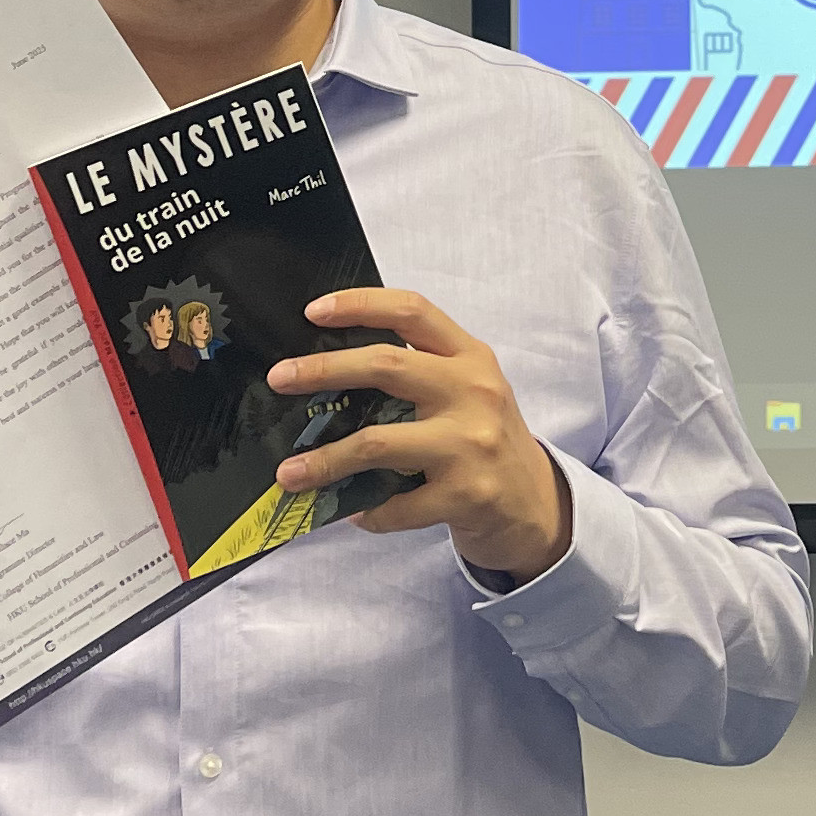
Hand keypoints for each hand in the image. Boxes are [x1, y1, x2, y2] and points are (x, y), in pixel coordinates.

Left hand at [266, 288, 572, 583]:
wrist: (535, 506)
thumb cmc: (486, 441)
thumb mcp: (468, 393)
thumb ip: (421, 374)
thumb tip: (331, 372)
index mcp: (471, 358)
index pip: (413, 312)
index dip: (360, 304)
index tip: (313, 311)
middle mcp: (475, 392)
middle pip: (387, 365)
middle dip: (323, 370)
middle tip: (280, 378)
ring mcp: (470, 445)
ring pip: (377, 442)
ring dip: (324, 460)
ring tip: (288, 474)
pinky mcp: (465, 495)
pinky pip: (394, 504)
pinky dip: (365, 511)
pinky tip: (353, 511)